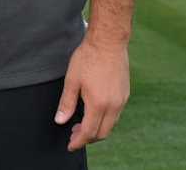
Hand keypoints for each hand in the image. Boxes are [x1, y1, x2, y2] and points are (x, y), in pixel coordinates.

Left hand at [54, 37, 129, 151]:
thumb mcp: (72, 80)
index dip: (78, 141)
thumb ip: (66, 103)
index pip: (88, 132)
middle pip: (102, 133)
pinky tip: (94, 112)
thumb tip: (60, 121)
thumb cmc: (88, 57)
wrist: (109, 41)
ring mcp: (122, 100)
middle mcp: (113, 105)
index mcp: (98, 104)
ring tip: (82, 124)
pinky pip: (116, 115)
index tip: (70, 145)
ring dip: (97, 129)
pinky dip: (105, 119)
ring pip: (110, 125)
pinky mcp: (125, 94)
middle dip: (88, 138)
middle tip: (74, 135)